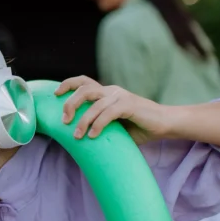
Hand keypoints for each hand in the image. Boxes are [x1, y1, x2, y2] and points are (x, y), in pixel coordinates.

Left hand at [54, 76, 168, 144]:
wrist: (164, 124)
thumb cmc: (138, 127)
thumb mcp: (113, 126)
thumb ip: (98, 126)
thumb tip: (77, 139)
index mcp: (106, 92)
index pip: (83, 81)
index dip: (67, 84)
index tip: (55, 94)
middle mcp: (111, 91)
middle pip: (84, 90)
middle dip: (70, 103)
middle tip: (64, 120)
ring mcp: (120, 97)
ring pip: (95, 103)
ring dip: (83, 120)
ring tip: (77, 135)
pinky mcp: (130, 105)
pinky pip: (109, 113)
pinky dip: (99, 124)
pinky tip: (93, 136)